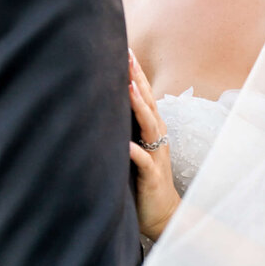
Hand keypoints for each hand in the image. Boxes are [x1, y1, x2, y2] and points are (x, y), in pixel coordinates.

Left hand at [128, 50, 180, 242]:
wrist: (163, 215)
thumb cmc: (144, 181)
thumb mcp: (133, 150)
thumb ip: (123, 130)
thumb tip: (101, 108)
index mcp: (152, 130)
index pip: (144, 96)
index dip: (135, 74)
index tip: (124, 50)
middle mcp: (157, 138)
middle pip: (149, 103)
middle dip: (138, 79)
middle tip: (127, 55)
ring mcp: (156, 156)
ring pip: (150, 126)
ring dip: (140, 107)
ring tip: (128, 88)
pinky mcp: (152, 177)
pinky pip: (144, 162)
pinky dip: (135, 152)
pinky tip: (125, 144)